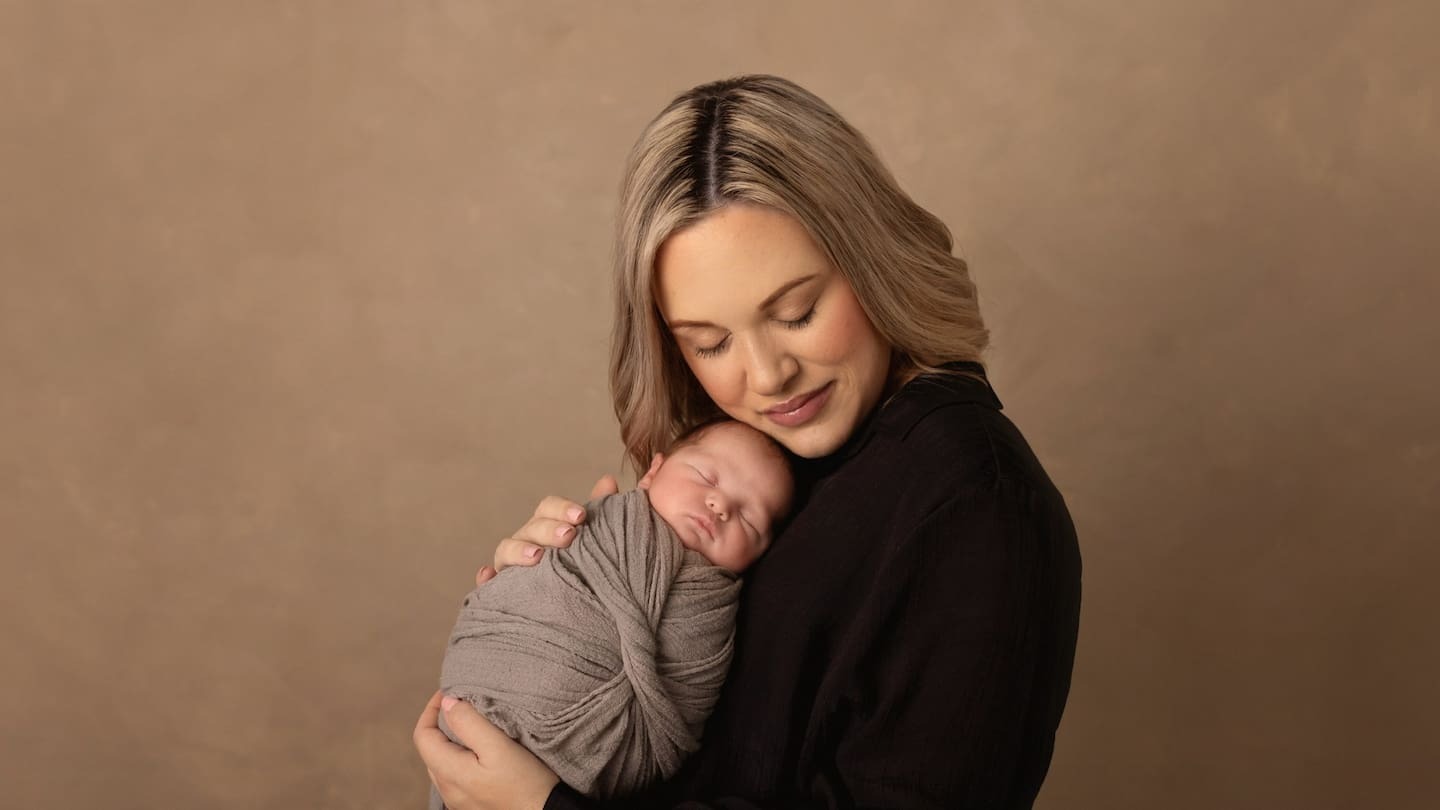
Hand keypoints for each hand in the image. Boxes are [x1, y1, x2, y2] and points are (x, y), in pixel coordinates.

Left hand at [413, 690, 559, 809]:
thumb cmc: (526, 783)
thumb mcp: (499, 746)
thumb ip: (469, 723)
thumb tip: (447, 703)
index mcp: (449, 773)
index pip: (422, 736)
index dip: (431, 709)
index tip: (450, 692)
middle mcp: (448, 790)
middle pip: (431, 749)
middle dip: (441, 723)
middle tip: (464, 704)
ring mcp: (458, 800)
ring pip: (442, 763)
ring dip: (451, 740)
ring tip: (474, 725)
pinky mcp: (471, 804)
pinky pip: (456, 775)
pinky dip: (461, 756)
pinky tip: (481, 752)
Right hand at [476, 474, 620, 585]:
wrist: (579, 609)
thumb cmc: (584, 566)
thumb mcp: (594, 540)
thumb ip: (601, 512)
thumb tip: (607, 481)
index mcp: (547, 526)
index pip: (548, 508)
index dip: (562, 508)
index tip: (581, 516)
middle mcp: (527, 542)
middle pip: (530, 529)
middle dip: (548, 530)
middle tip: (568, 536)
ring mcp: (511, 566)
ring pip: (506, 551)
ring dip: (517, 550)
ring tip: (536, 556)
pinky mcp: (501, 592)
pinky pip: (488, 585)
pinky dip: (485, 579)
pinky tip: (488, 576)